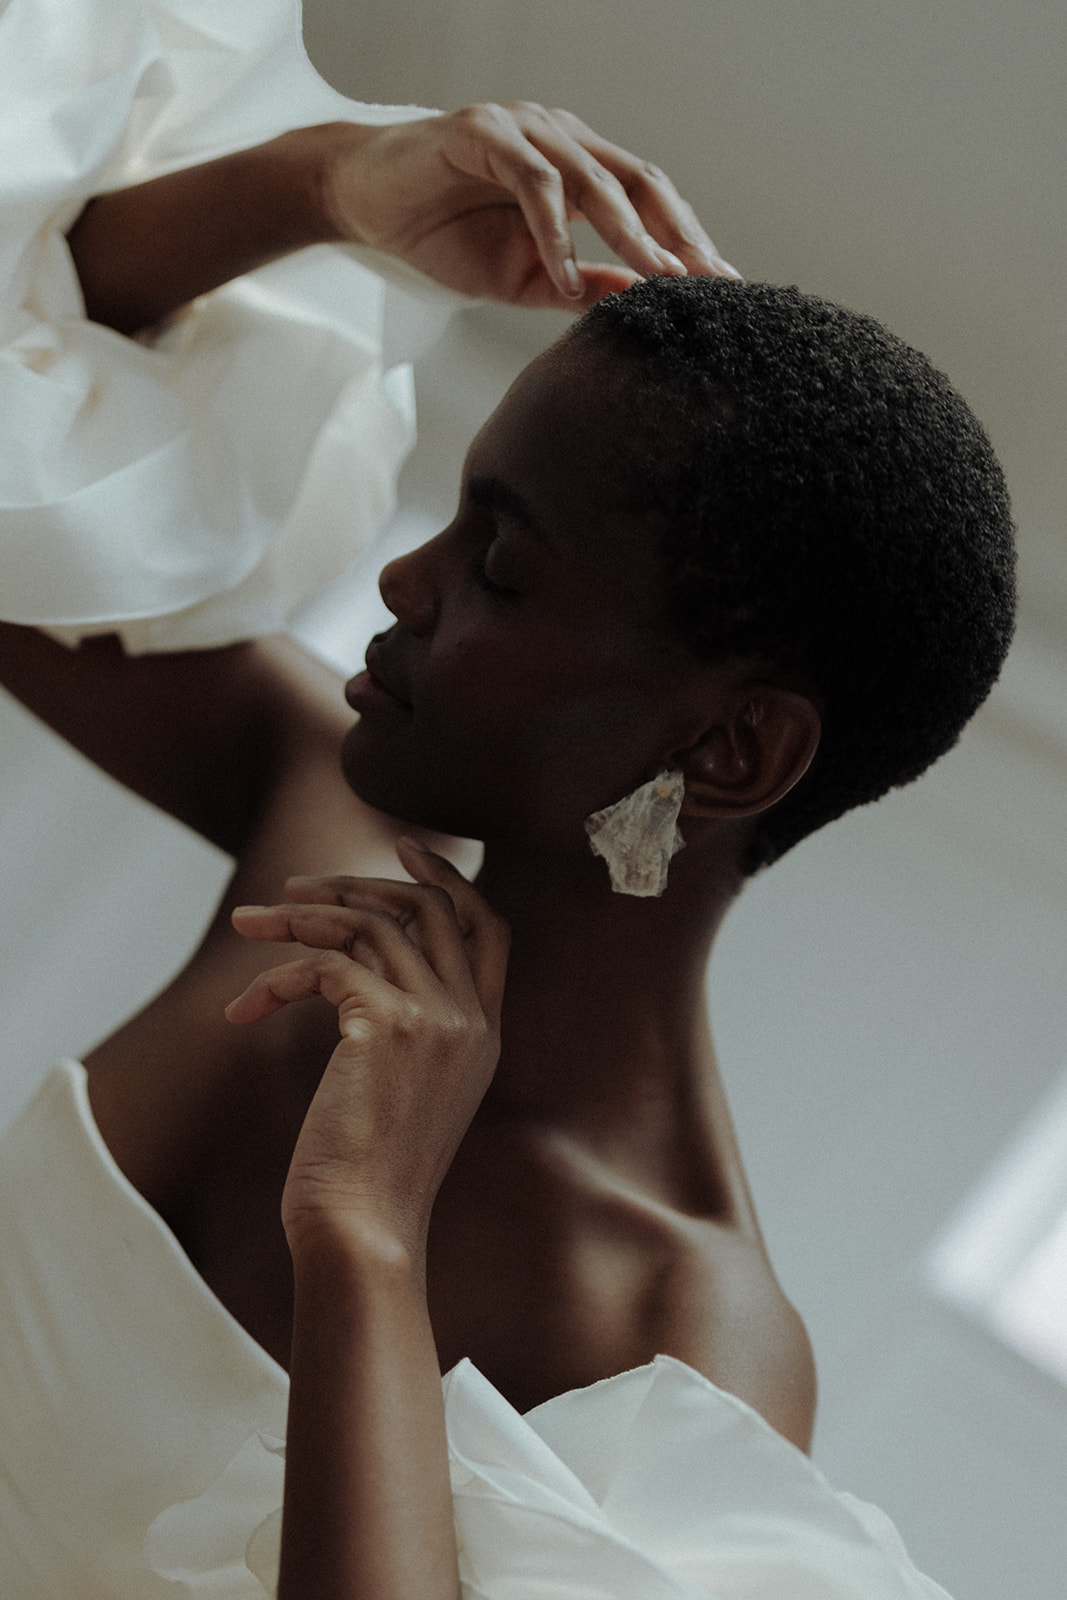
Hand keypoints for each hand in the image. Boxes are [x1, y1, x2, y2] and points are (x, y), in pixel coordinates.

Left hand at [225, 839, 508, 1260]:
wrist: (363, 1230)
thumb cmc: (370, 1178)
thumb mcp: (406, 1095)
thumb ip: (405, 1034)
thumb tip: (352, 975)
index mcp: (485, 1035)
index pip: (490, 928)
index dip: (452, 881)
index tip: (409, 849)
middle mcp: (471, 1019)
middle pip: (430, 908)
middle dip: (363, 881)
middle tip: (300, 882)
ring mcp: (437, 1019)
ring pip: (370, 925)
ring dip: (299, 915)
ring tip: (249, 924)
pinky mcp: (387, 1025)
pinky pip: (325, 966)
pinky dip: (276, 977)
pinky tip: (243, 1012)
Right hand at [319, 103, 738, 307]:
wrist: (364, 203)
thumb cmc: (441, 233)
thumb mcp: (523, 278)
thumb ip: (578, 286)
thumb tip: (636, 300)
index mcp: (578, 168)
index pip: (649, 201)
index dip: (685, 242)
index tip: (719, 290)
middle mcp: (561, 139)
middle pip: (639, 181)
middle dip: (678, 234)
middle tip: (709, 281)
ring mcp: (525, 129)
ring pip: (594, 178)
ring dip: (628, 232)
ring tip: (656, 278)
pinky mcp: (483, 133)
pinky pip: (534, 181)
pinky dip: (555, 230)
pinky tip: (562, 273)